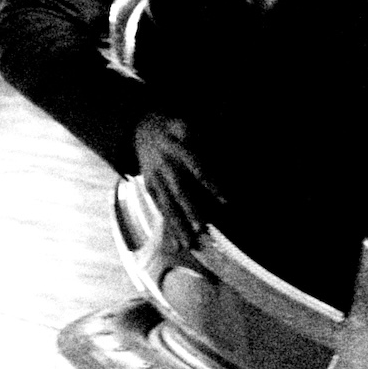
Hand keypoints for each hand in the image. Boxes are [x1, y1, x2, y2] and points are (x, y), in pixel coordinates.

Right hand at [134, 112, 221, 257]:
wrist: (141, 126)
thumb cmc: (174, 126)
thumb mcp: (186, 123)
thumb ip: (201, 135)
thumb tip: (221, 142)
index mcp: (178, 148)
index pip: (198, 168)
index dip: (211, 184)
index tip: (227, 201)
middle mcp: (165, 166)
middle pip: (180, 191)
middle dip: (190, 211)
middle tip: (202, 229)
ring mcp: (155, 178)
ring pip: (168, 205)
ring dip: (178, 226)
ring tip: (188, 245)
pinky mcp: (150, 187)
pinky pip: (160, 209)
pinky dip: (167, 227)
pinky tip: (175, 244)